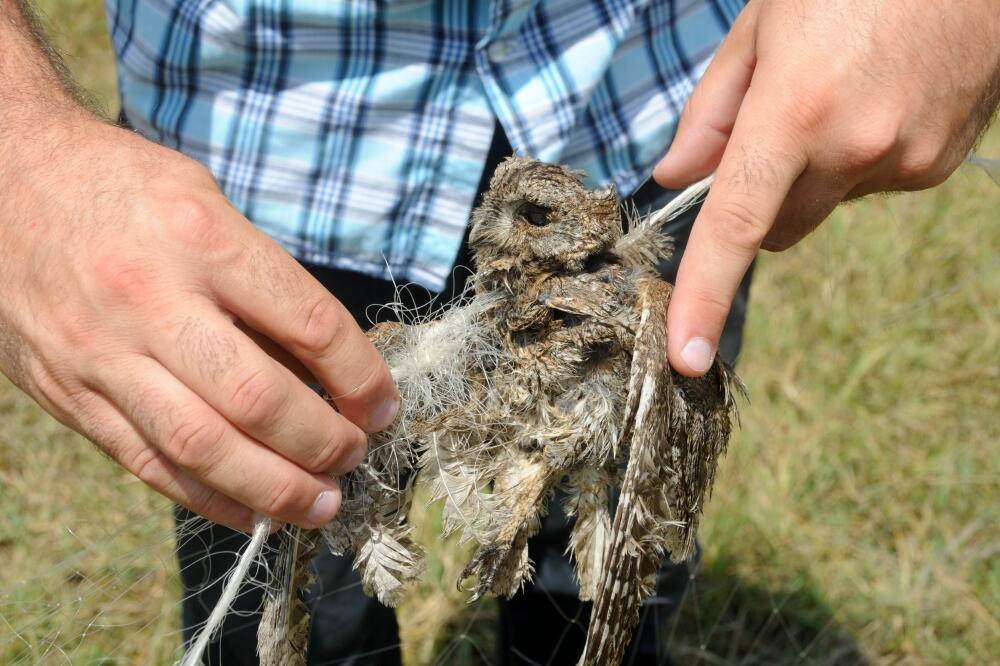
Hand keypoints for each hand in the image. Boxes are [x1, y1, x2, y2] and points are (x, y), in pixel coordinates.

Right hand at [0, 115, 398, 530]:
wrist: (3, 181)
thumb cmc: (122, 186)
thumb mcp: (206, 201)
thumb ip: (260, 280)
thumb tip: (323, 365)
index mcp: (201, 239)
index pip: (309, 324)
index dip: (361, 376)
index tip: (383, 405)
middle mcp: (151, 300)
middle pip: (258, 399)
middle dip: (322, 442)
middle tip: (354, 457)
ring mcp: (103, 354)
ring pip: (202, 446)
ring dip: (274, 489)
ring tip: (321, 505)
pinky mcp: (68, 394)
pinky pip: (146, 462)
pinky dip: (207, 496)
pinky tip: (250, 510)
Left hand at [655, 0, 999, 375]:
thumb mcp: (759, 26)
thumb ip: (711, 112)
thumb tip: (674, 178)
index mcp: (794, 112)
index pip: (734, 227)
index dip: (703, 297)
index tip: (686, 355)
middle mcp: (854, 149)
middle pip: (776, 230)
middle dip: (762, 199)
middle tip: (774, 128)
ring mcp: (904, 162)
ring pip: (825, 207)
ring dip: (815, 173)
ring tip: (840, 92)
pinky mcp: (937, 165)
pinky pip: (872, 188)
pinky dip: (860, 160)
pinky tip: (879, 100)